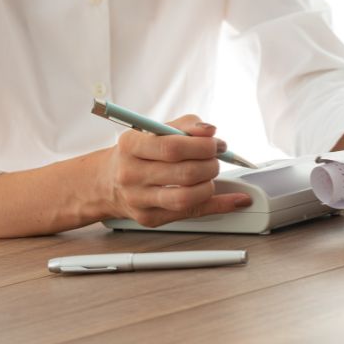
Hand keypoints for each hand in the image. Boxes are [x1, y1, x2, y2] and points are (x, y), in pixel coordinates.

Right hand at [100, 115, 251, 226]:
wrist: (108, 181)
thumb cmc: (138, 153)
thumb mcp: (155, 130)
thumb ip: (186, 126)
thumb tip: (210, 131)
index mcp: (131, 145)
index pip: (173, 147)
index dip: (202, 146)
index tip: (216, 144)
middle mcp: (131, 174)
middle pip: (184, 173)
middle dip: (210, 165)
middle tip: (216, 159)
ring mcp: (139, 200)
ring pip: (186, 198)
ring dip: (210, 185)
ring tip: (210, 175)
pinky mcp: (149, 218)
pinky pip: (191, 214)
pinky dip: (218, 206)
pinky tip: (235, 200)